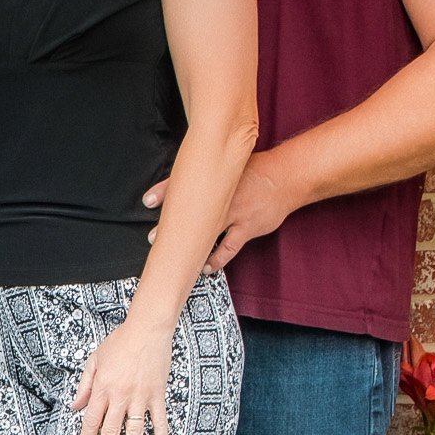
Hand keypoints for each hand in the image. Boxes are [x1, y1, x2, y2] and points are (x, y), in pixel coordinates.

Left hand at [73, 319, 172, 434]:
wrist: (147, 329)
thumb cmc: (120, 341)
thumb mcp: (95, 359)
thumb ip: (85, 385)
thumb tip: (76, 406)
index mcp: (102, 388)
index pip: (91, 421)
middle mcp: (120, 396)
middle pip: (111, 431)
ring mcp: (140, 397)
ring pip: (134, 431)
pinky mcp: (157, 394)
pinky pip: (159, 420)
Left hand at [142, 153, 292, 270]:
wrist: (286, 177)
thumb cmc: (255, 171)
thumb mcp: (229, 167)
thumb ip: (205, 171)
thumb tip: (184, 179)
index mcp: (216, 178)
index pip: (185, 182)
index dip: (164, 191)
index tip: (148, 201)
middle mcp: (223, 195)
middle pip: (191, 212)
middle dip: (171, 225)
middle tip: (154, 237)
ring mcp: (234, 213)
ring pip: (207, 233)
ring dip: (190, 246)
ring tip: (174, 258)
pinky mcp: (247, 228)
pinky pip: (228, 248)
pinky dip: (216, 259)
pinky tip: (205, 267)